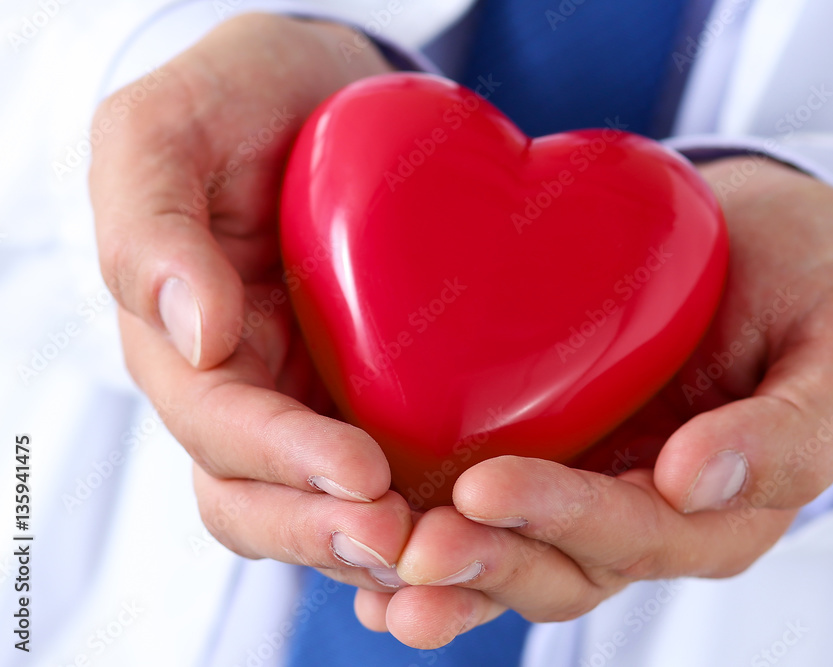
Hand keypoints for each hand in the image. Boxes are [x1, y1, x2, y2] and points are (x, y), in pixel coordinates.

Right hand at [91, 14, 412, 588]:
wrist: (322, 90)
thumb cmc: (237, 97)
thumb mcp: (167, 127)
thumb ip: (153, 223)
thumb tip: (196, 336)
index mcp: (182, 342)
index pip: (218, 428)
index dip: (282, 462)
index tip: (361, 476)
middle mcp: (242, 388)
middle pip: (260, 497)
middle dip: (327, 530)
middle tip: (410, 540)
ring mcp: (307, 396)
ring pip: (323, 506)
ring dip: (379, 542)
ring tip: (451, 550)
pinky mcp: (374, 391)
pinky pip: (393, 469)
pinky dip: (424, 508)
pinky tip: (480, 522)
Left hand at [352, 157, 832, 646]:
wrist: (760, 234)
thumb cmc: (811, 280)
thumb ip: (797, 426)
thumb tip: (700, 484)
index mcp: (724, 507)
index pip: (642, 535)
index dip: (567, 521)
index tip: (489, 487)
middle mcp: (647, 513)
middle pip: (563, 566)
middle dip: (488, 561)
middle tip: (412, 549)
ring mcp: (590, 486)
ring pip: (512, 553)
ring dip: (442, 568)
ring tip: (368, 561)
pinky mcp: (544, 448)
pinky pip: (482, 506)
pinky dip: (425, 527)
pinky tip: (356, 531)